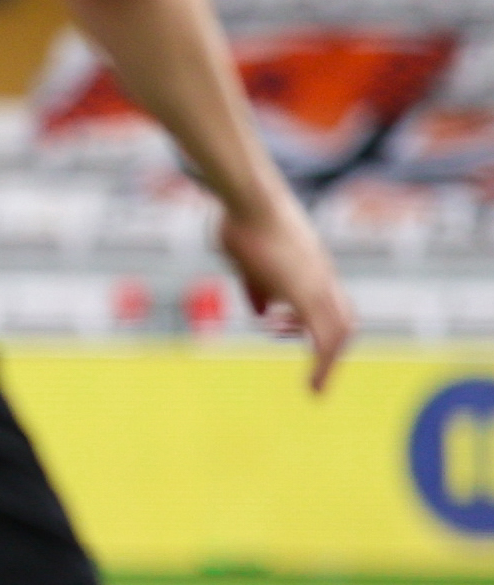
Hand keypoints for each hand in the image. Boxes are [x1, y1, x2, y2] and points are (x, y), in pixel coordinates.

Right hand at [217, 184, 351, 390]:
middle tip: (310, 367)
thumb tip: (263, 312)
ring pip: (341, 331)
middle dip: (327, 347)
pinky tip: (314, 386)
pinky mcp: (308, 295)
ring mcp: (318, 285)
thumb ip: (257, 287)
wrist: (251, 198)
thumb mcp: (247, 260)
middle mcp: (321, 277)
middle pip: (343, 318)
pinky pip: (325, 338)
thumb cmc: (241, 220)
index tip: (277, 329)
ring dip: (329, 361)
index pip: (326, 302)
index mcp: (308, 267)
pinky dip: (325, 365)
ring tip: (316, 385)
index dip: (307, 322)